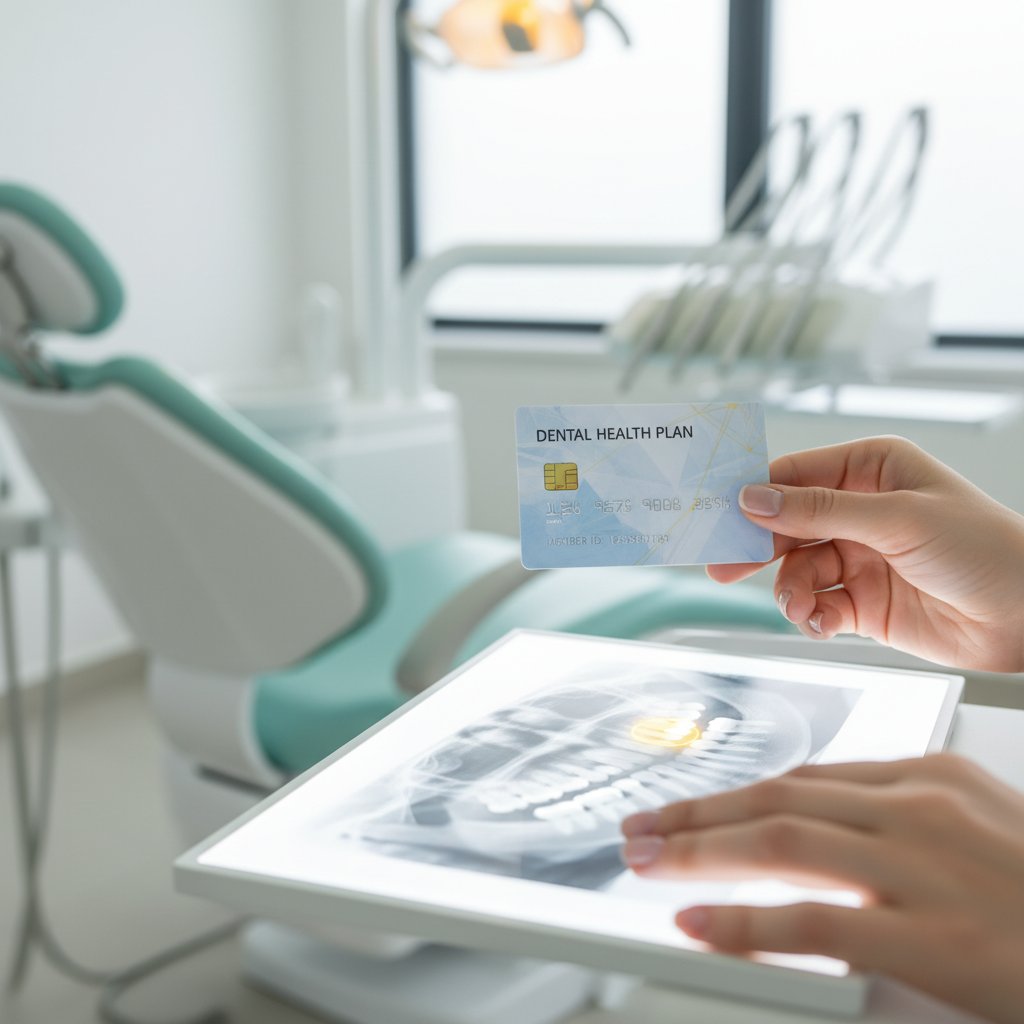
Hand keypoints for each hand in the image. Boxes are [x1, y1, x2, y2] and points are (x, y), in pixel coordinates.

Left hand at [620, 754, 1023, 1023]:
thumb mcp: (980, 834)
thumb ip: (902, 825)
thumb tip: (816, 829)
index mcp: (933, 777)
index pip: (806, 776)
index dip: (735, 791)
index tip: (688, 804)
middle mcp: (922, 807)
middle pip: (780, 797)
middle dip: (698, 810)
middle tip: (640, 825)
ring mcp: (926, 867)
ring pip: (781, 839)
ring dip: (699, 848)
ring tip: (646, 859)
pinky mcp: (934, 937)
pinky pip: (814, 920)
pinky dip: (746, 921)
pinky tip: (699, 924)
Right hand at [708, 436, 1023, 671]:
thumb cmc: (983, 549)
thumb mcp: (898, 519)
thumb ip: (820, 511)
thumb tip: (753, 499)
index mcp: (870, 469)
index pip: (794, 475)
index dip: (753, 494)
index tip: (716, 514)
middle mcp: (859, 509)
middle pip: (785, 524)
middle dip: (757, 549)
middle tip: (721, 567)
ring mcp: (859, 556)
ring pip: (796, 569)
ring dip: (791, 591)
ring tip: (801, 608)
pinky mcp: (861, 601)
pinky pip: (816, 604)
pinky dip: (811, 616)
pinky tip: (821, 624)